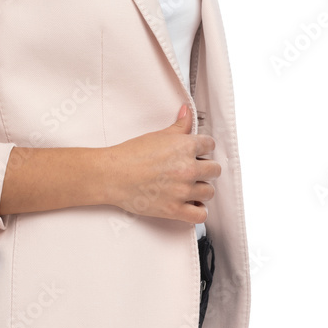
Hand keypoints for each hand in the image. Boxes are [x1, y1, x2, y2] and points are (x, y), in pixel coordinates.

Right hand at [103, 103, 220, 223]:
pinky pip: (200, 215)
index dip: (203, 149)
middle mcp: (188, 169)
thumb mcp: (157, 135)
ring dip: (202, 189)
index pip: (210, 145)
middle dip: (205, 169)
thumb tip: (187, 112)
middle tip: (193, 169)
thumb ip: (178, 126)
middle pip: (214, 170)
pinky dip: (198, 211)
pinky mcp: (175, 210)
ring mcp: (183, 191)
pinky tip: (191, 204)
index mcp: (186, 147)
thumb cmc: (131, 154)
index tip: (198, 153)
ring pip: (209, 192)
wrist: (113, 175)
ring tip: (190, 186)